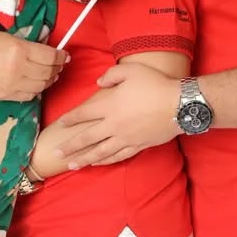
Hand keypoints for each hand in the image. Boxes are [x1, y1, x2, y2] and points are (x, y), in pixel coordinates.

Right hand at [0, 32, 67, 101]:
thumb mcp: (6, 37)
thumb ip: (26, 45)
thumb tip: (45, 51)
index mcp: (19, 50)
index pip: (49, 56)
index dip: (60, 56)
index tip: (64, 55)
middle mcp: (18, 68)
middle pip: (48, 72)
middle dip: (57, 68)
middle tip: (60, 64)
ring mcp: (13, 85)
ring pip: (41, 86)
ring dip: (49, 80)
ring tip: (51, 74)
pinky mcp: (7, 96)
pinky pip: (29, 96)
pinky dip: (37, 90)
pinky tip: (36, 84)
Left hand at [55, 63, 180, 168]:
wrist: (179, 104)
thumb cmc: (155, 84)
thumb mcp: (131, 71)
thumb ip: (111, 75)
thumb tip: (98, 82)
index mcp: (109, 105)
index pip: (83, 114)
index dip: (69, 119)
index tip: (59, 124)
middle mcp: (113, 124)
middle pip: (86, 138)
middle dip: (70, 146)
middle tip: (56, 153)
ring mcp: (125, 138)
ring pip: (100, 152)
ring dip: (84, 159)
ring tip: (72, 165)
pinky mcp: (138, 145)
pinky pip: (118, 156)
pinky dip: (106, 161)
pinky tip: (98, 164)